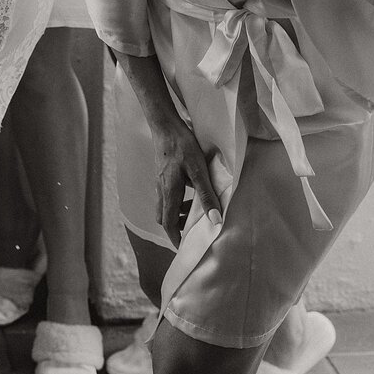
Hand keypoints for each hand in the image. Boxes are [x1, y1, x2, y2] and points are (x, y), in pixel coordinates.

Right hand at [151, 119, 222, 247]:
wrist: (165, 125)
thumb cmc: (182, 145)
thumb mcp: (198, 170)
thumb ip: (206, 195)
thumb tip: (215, 220)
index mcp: (169, 192)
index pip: (168, 223)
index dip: (175, 238)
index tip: (184, 248)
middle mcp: (161, 189)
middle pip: (163, 217)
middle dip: (175, 227)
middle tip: (190, 231)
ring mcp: (159, 181)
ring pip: (164, 206)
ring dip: (177, 213)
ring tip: (193, 212)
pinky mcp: (161, 174)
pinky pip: (165, 195)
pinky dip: (176, 201)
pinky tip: (188, 192)